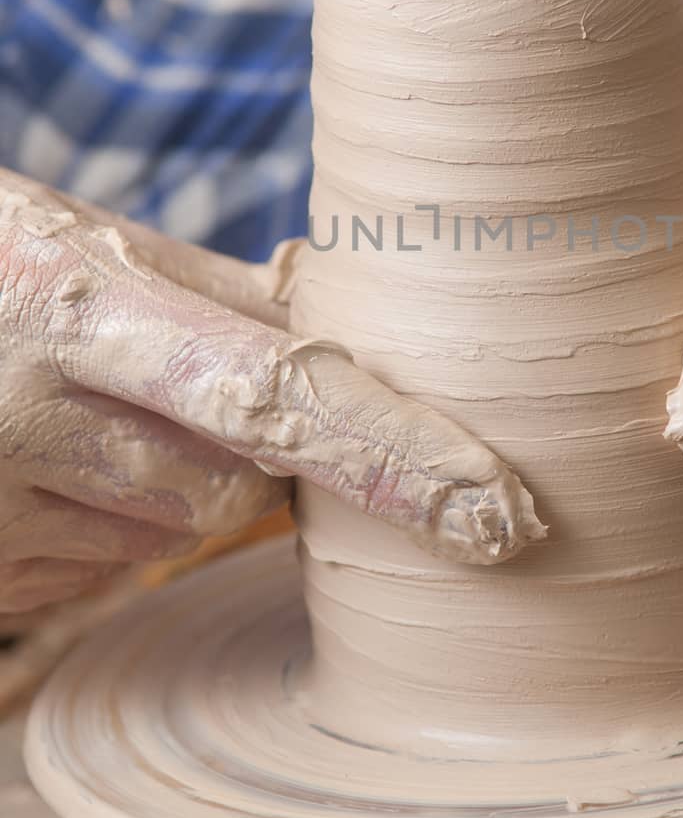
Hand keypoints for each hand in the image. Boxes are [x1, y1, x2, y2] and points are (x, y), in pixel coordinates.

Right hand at [0, 171, 542, 609]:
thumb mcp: (85, 246)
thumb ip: (219, 297)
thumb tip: (347, 321)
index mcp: (78, 308)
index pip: (275, 393)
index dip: (394, 453)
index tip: (499, 508)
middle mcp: (28, 416)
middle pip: (229, 486)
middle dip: (247, 454)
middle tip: (183, 389)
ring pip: (169, 534)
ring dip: (168, 484)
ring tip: (82, 411)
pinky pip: (101, 571)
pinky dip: (107, 524)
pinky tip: (46, 461)